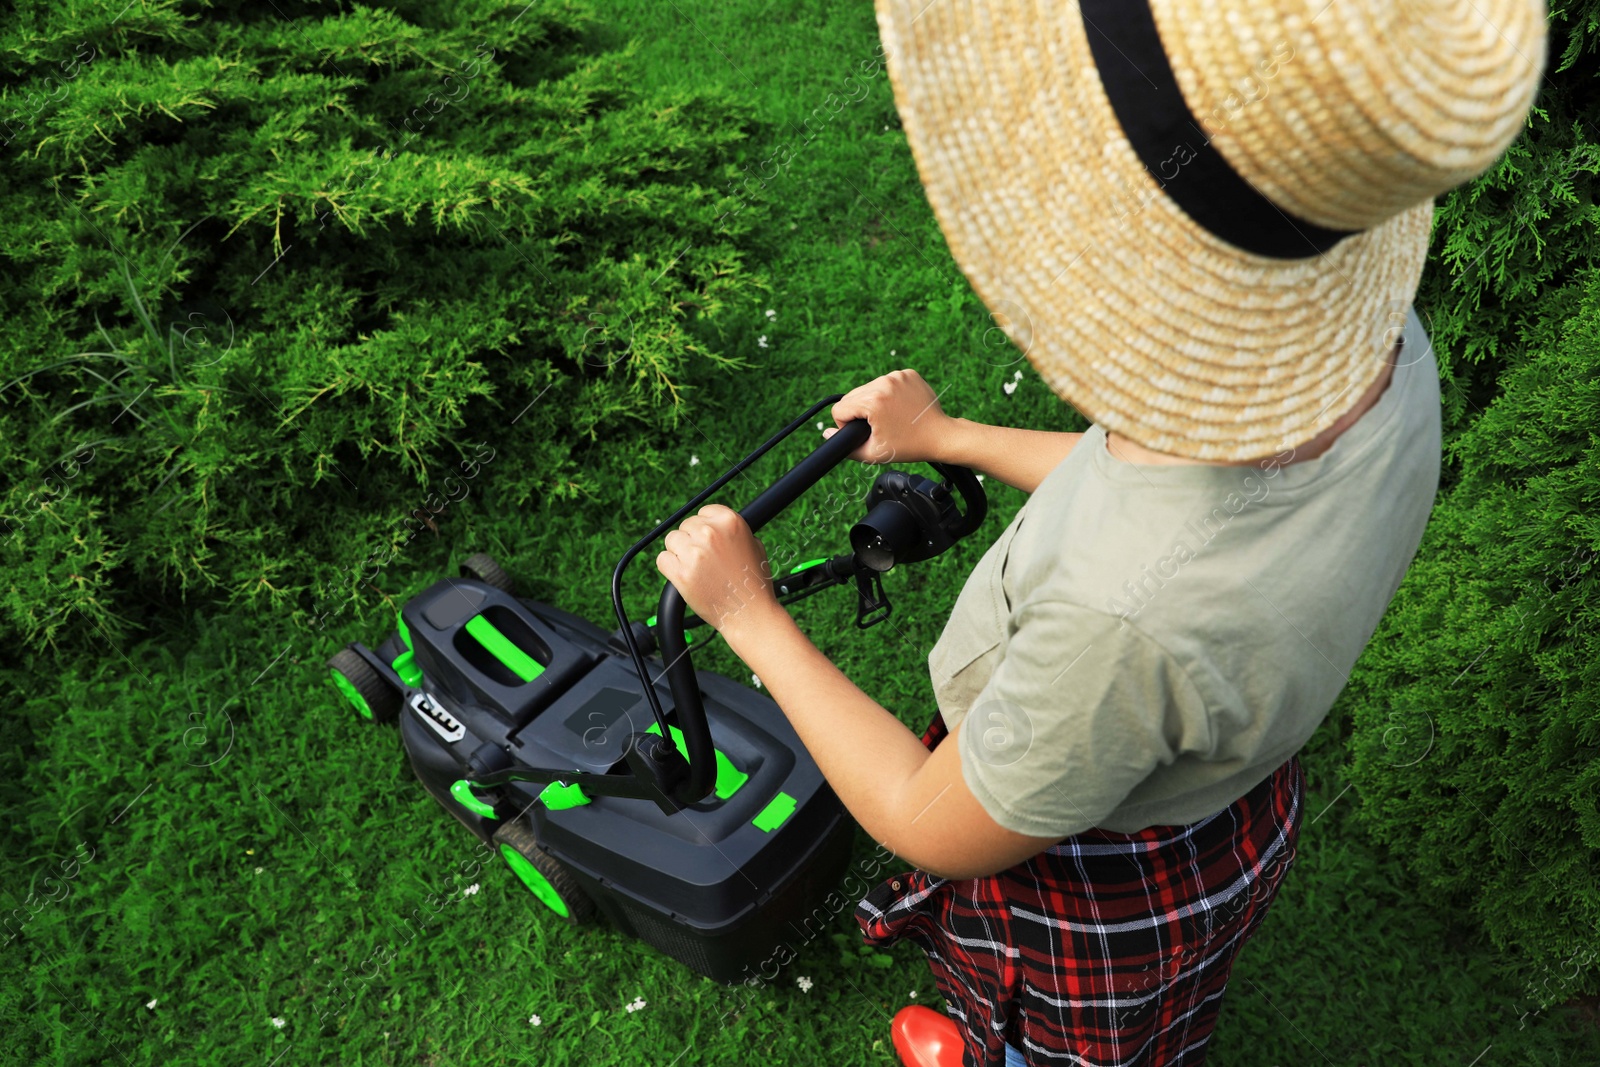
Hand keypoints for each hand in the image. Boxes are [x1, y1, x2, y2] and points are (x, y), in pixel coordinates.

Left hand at [655, 504, 778, 635]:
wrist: (750, 613)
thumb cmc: (753, 582)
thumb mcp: (754, 545)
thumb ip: (733, 531)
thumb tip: (714, 524)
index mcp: (730, 522)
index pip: (703, 512)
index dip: (705, 528)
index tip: (710, 542)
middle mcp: (710, 533)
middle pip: (686, 526)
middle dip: (692, 541)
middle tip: (705, 560)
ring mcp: (694, 553)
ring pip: (672, 541)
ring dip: (680, 553)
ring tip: (696, 569)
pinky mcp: (681, 573)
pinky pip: (663, 559)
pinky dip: (670, 568)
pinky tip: (685, 576)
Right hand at [824, 368, 952, 464]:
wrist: (940, 436)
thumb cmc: (909, 446)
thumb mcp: (874, 453)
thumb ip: (845, 446)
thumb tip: (826, 433)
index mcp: (873, 401)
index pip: (840, 408)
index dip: (846, 424)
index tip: (863, 432)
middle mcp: (884, 383)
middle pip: (853, 396)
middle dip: (860, 412)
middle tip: (878, 426)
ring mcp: (898, 376)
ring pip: (869, 388)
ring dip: (874, 402)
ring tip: (890, 417)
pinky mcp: (908, 374)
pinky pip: (887, 382)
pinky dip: (889, 394)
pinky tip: (899, 407)